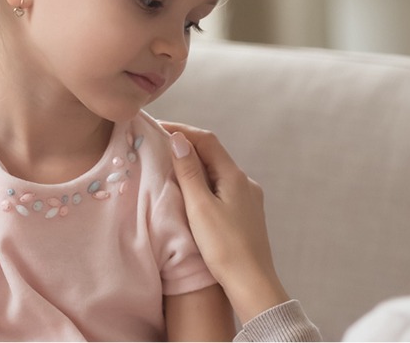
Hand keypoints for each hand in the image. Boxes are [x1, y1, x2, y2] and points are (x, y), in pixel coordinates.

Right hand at [162, 122, 290, 324]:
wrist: (252, 282)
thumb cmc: (224, 247)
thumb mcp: (200, 207)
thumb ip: (189, 172)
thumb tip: (179, 139)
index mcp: (234, 176)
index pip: (207, 140)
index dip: (182, 130)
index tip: (157, 128)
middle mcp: (245, 182)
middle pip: (214, 154)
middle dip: (187, 146)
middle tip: (159, 145)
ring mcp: (248, 199)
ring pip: (218, 172)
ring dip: (195, 166)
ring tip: (170, 167)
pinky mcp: (246, 215)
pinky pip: (222, 189)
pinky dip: (204, 183)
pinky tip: (192, 194)